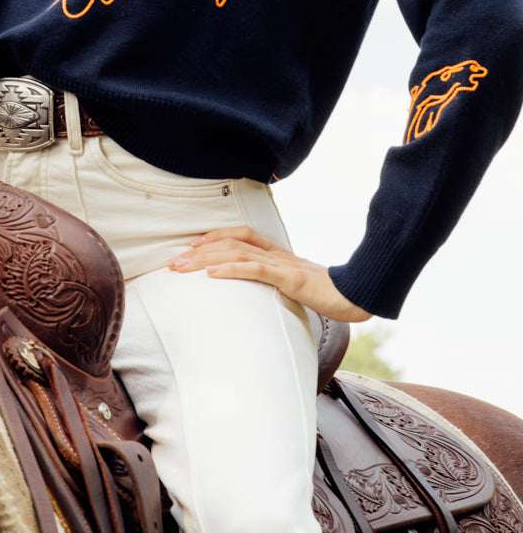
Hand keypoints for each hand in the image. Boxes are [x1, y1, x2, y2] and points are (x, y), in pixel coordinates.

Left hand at [166, 225, 372, 322]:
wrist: (361, 297)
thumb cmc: (330, 294)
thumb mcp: (296, 287)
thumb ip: (277, 284)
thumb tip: (259, 294)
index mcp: (277, 253)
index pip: (239, 236)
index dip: (212, 238)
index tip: (188, 248)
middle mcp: (276, 253)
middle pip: (230, 242)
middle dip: (198, 251)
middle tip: (171, 264)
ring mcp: (283, 264)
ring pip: (236, 252)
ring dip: (205, 259)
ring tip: (181, 267)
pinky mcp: (290, 278)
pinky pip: (256, 270)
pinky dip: (231, 270)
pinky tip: (211, 276)